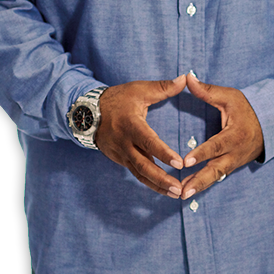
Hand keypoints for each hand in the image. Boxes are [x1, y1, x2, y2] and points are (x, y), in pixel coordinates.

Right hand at [95, 75, 186, 198]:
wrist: (89, 112)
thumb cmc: (118, 99)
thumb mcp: (139, 89)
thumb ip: (163, 87)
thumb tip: (184, 79)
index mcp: (131, 125)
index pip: (148, 142)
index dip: (163, 153)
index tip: (179, 163)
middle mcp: (124, 143)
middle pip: (143, 166)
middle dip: (162, 179)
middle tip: (179, 189)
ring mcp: (120, 154)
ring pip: (139, 174)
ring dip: (157, 186)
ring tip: (176, 194)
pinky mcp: (119, 159)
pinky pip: (135, 173)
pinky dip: (149, 182)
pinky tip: (163, 190)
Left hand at [180, 72, 263, 199]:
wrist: (271, 123)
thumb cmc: (247, 107)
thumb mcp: (229, 97)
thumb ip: (207, 90)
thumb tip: (187, 77)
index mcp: (234, 135)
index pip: (215, 146)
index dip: (201, 154)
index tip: (185, 162)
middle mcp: (235, 152)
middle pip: (216, 170)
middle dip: (199, 181)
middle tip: (183, 191)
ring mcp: (235, 161)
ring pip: (216, 177)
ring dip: (200, 186)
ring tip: (182, 196)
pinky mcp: (233, 165)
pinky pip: (218, 177)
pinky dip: (204, 184)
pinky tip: (189, 191)